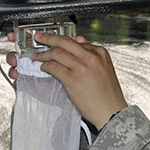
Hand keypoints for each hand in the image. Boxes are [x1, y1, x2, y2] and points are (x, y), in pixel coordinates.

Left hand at [6, 32, 127, 129]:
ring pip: (57, 53)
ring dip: (44, 54)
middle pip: (65, 42)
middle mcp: (91, 57)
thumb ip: (91, 55)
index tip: (55, 41)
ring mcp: (81, 68)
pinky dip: (46, 66)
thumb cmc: (108, 94)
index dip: (62, 40)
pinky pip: (54, 67)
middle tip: (40, 37)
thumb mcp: (104, 69)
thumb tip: (78, 42)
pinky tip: (44, 67)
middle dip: (49, 38)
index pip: (76, 41)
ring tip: (37, 56)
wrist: (111, 111)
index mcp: (100, 52)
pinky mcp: (72, 79)